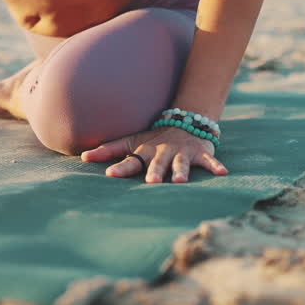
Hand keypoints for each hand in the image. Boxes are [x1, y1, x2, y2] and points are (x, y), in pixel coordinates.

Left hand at [80, 126, 228, 182]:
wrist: (183, 122)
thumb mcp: (130, 142)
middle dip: (154, 171)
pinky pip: (209, 161)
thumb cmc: (151, 139)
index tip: (109, 174)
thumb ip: (109, 150)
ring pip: (180, 163)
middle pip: (157, 164)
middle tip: (150, 182)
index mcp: (145, 152)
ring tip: (180, 181)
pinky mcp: (200, 153)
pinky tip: (223, 173)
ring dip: (181, 171)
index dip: (120, 167)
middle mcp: (162, 152)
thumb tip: (81, 157)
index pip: (130, 161)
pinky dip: (216, 166)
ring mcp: (181, 152)